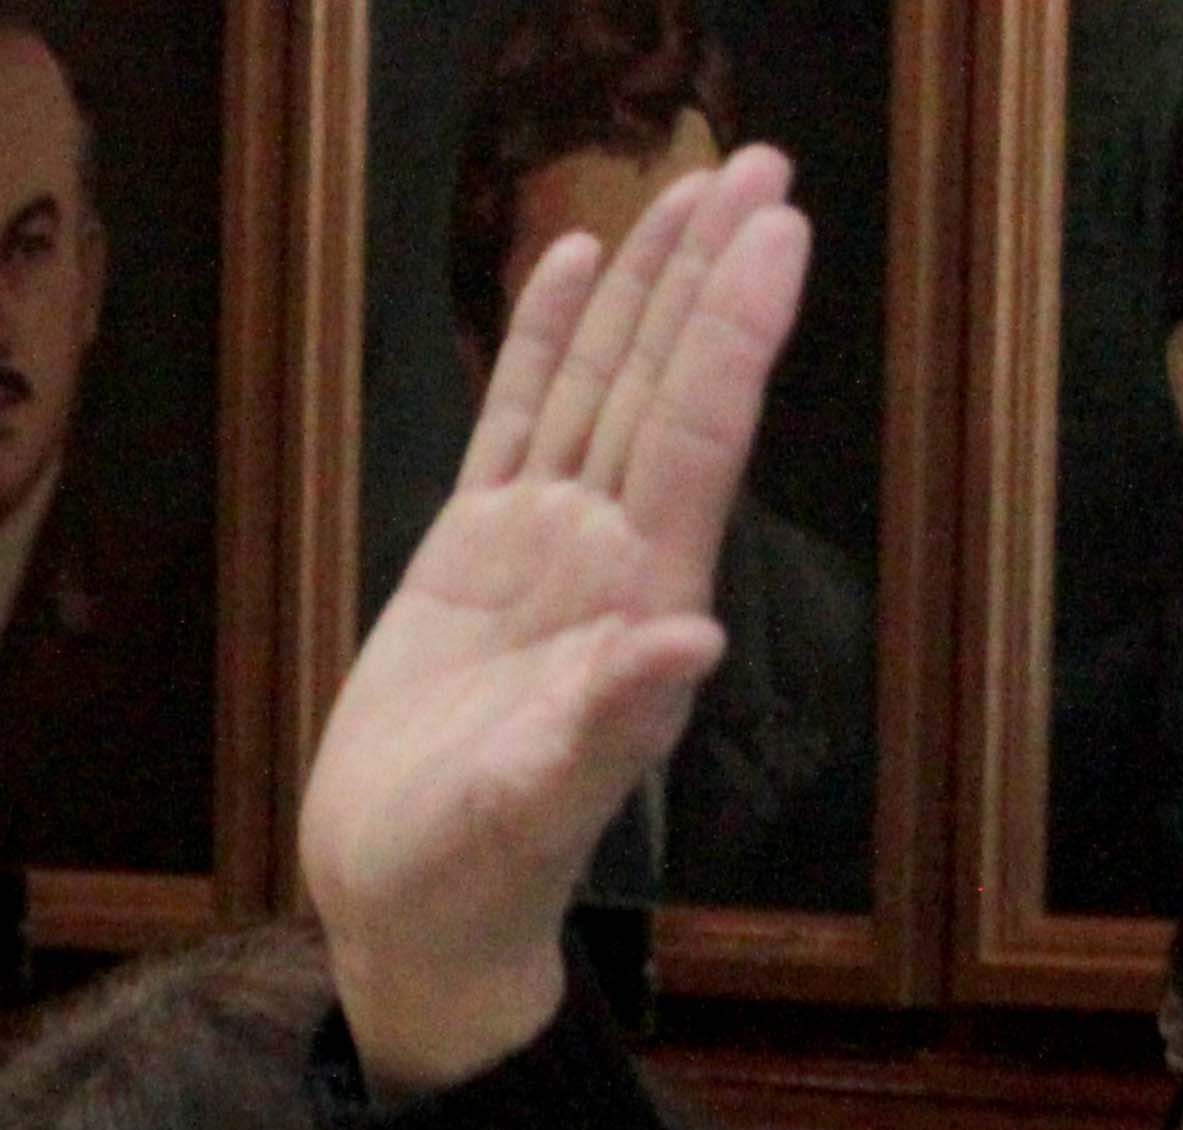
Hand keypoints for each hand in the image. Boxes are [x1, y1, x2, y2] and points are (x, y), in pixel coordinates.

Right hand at [299, 146, 807, 1093]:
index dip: (733, 333)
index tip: (772, 234)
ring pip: (600, 390)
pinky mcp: (469, 561)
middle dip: (711, 279)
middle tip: (761, 166)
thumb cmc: (474, 876)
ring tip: (685, 187)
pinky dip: (541, 346)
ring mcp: (541, 553)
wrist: (410, 910)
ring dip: (645, 292)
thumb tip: (686, 642)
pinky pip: (513, 426)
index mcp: (636, 603)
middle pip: (666, 388)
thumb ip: (606, 723)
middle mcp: (605, 559)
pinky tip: (569, 267)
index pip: (697, 439)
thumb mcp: (531, 808)